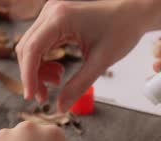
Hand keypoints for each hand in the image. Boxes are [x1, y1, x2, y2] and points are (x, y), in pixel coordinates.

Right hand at [16, 0, 145, 111]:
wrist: (133, 13)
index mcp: (60, 18)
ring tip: (58, 81)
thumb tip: (60, 107)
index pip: (32, 50)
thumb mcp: (100, 62)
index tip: (31, 96)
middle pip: (27, 48)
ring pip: (31, 47)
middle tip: (45, 96)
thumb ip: (79, 86)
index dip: (28, 76)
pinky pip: (40, 42)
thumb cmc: (122, 30)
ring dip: (38, 69)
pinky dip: (45, 60)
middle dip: (33, 75)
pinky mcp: (55, 19)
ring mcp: (51, 14)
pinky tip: (59, 70)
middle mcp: (51, 12)